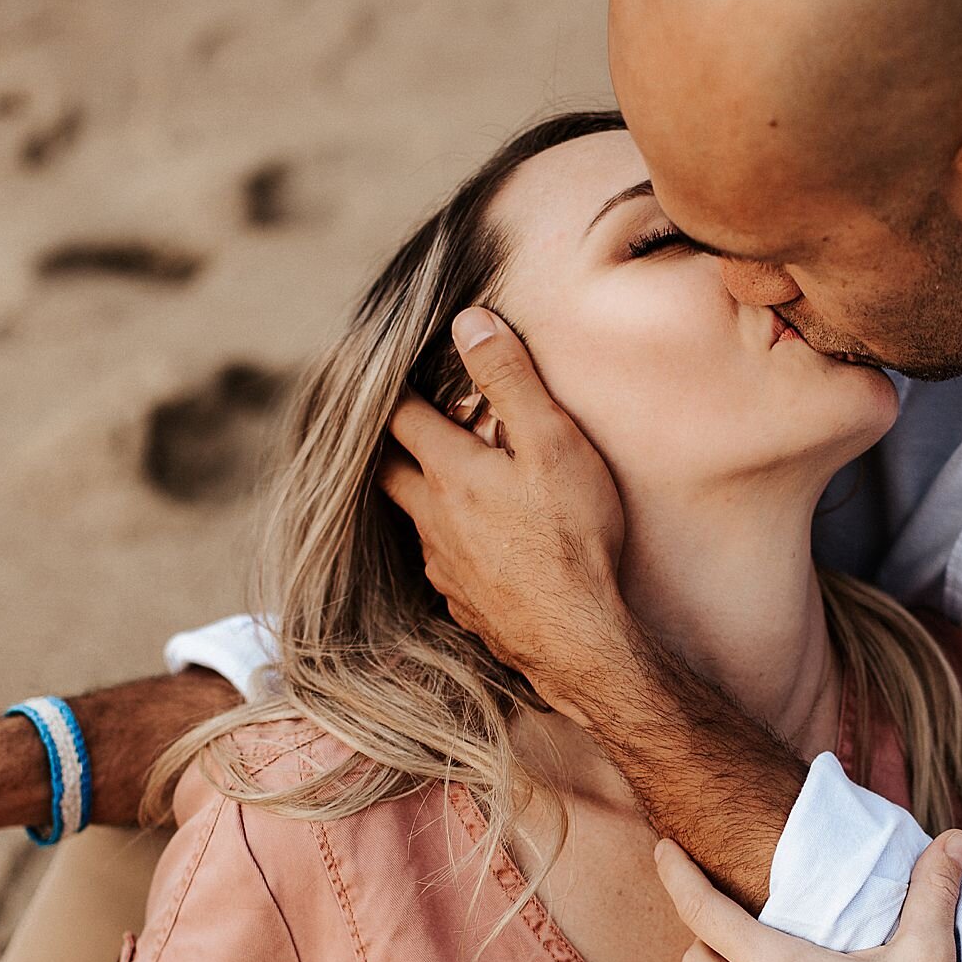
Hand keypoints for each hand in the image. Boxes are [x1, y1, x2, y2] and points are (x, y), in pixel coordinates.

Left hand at [378, 310, 626, 715]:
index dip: (389, 387)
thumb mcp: (552, 443)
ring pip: (414, 521)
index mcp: (449, 472)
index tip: (384, 368)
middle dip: (388, 444)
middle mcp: (432, 519)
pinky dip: (449, 546)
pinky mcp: (463, 605)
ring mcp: (443, 567)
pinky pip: (443, 566)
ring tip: (438, 483)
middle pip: (387, 471)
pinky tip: (473, 548)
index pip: (398, 416)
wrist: (578, 639)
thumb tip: (467, 321)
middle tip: (396, 424)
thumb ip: (509, 380)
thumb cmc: (571, 538)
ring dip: (420, 497)